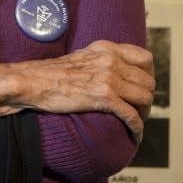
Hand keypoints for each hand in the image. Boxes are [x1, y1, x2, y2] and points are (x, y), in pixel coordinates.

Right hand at [17, 40, 154, 140]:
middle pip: (147, 81)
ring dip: (144, 112)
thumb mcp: (83, 56)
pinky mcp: (103, 98)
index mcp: (107, 48)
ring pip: (144, 98)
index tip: (142, 85)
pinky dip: (136, 127)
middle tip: (139, 108)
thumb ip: (102, 60)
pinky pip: (132, 115)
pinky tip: (134, 134)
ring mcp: (108, 78)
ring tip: (137, 120)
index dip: (148, 74)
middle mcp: (111, 61)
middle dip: (147, 97)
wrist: (33, 81)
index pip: (145, 58)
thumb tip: (117, 72)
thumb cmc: (52, 72)